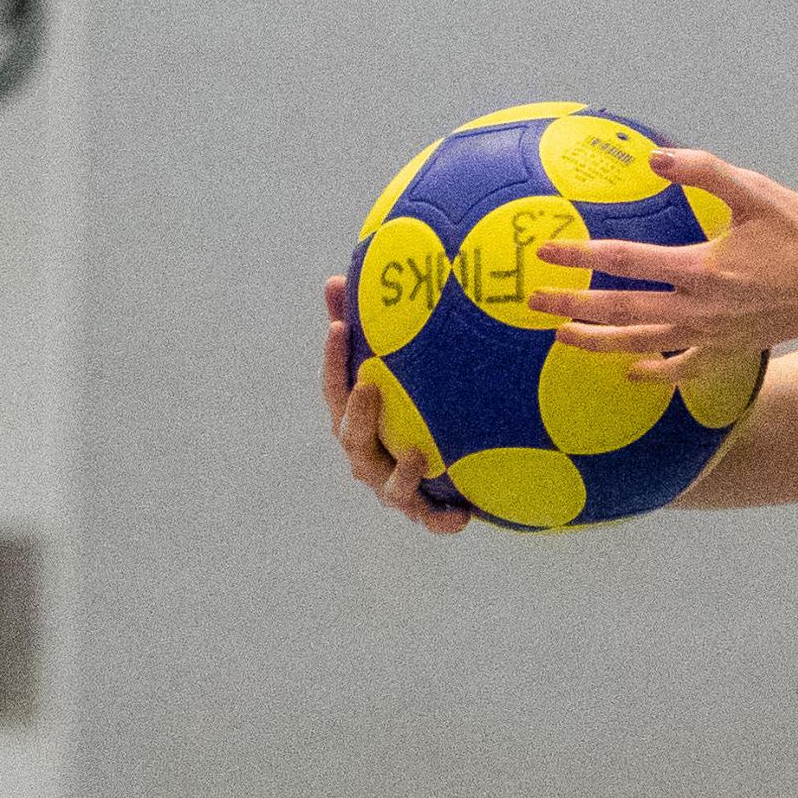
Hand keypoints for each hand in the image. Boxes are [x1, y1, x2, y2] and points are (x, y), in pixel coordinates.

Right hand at [321, 276, 466, 534]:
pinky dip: (442, 521)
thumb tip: (337, 277)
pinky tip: (464, 514)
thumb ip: (366, 324)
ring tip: (418, 454)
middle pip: (352, 438)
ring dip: (400, 473)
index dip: (333, 359)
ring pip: (387, 486)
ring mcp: (391, 485)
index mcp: (354, 417)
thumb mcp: (388, 362)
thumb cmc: (406, 404)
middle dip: (358, 415)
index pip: (334, 387)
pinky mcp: (422, 511)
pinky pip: (429, 520)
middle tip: (370, 387)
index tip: (340, 327)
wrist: (441, 469)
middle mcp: (366, 453)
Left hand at [531, 145, 797, 367]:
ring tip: (561, 338)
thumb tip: (655, 158)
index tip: (546, 252)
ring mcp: (713, 335)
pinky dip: (656, 373)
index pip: (624, 263)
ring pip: (643, 345)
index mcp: (699, 268)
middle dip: (572, 308)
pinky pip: (685, 369)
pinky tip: (633, 373)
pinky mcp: (730, 349)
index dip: (580, 257)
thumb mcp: (757, 192)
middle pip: (621, 312)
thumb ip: (704, 172)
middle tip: (533, 303)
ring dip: (599, 343)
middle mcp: (699, 309)